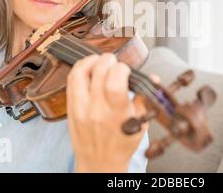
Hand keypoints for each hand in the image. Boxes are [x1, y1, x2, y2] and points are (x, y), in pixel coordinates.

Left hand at [66, 53, 157, 172]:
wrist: (99, 163)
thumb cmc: (121, 144)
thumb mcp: (140, 124)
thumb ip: (144, 98)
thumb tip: (152, 78)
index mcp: (117, 114)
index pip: (115, 81)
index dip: (122, 67)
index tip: (126, 69)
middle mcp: (97, 110)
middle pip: (98, 71)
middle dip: (109, 60)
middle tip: (114, 62)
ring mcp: (81, 108)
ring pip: (81, 72)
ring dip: (93, 60)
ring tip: (100, 61)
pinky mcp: (70, 107)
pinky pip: (71, 80)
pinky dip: (81, 68)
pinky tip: (89, 68)